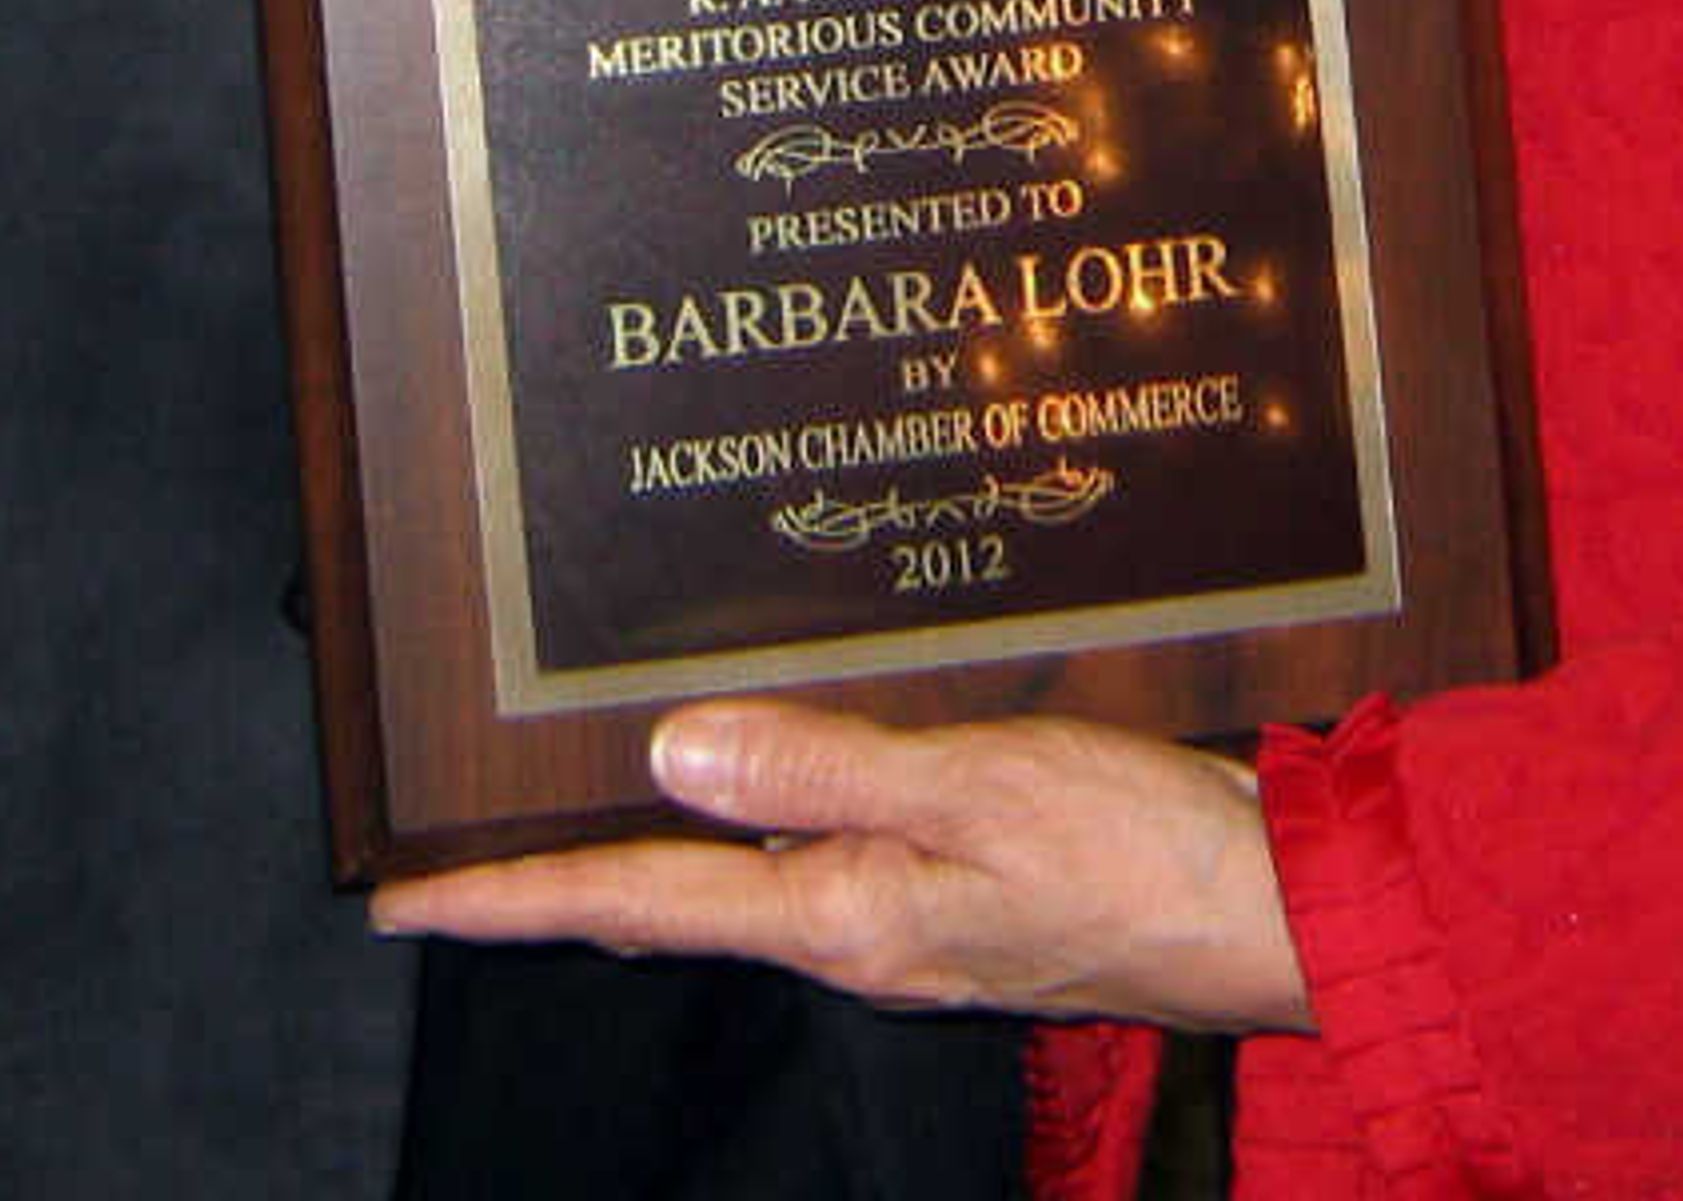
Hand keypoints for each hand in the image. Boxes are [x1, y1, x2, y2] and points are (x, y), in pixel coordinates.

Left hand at [372, 700, 1312, 1035]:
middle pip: (673, 904)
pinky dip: (770, 807)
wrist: (1281, 911)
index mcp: (842, 917)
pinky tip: (771, 761)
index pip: (639, 907)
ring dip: (662, 840)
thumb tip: (673, 755)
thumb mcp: (977, 790)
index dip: (513, 900)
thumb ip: (824, 771)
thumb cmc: (1142, 852)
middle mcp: (859, 927)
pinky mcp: (966, 881)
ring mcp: (913, 913)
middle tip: (459, 846)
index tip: (402, 903)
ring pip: (747, 874)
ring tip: (577, 791)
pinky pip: (829, 845)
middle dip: (565, 876)